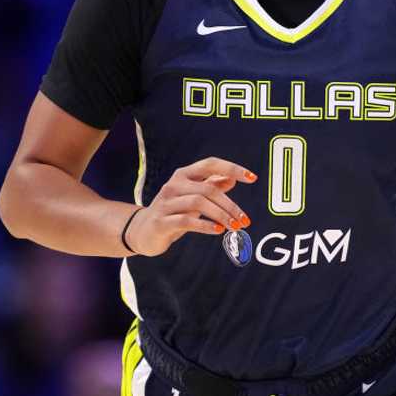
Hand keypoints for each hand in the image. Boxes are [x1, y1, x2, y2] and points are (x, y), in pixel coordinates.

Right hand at [126, 157, 256, 256]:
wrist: (142, 231)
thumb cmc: (173, 211)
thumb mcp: (193, 196)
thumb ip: (211, 186)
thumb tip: (232, 178)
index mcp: (184, 175)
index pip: (211, 164)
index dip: (232, 168)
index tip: (253, 178)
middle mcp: (174, 184)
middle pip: (208, 188)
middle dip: (230, 205)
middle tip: (245, 220)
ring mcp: (166, 202)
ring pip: (199, 203)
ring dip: (221, 215)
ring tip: (235, 227)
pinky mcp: (161, 221)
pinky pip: (186, 220)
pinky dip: (205, 225)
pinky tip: (217, 230)